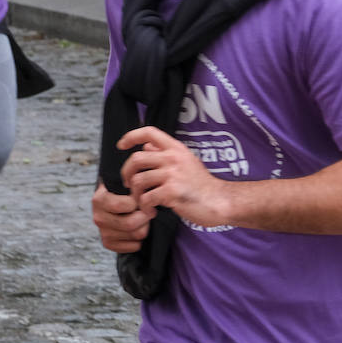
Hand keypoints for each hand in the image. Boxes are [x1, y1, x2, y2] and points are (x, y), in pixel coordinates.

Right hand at [92, 185, 152, 253]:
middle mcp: (98, 217)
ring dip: (145, 227)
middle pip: (130, 224)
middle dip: (145, 217)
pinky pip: (134, 246)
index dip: (140, 202)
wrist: (111, 202)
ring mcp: (103, 232)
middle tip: (150, 212)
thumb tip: (147, 192)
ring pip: (134, 235)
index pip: (126, 205)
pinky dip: (140, 239)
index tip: (144, 199)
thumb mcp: (123, 184)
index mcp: (99, 200)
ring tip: (144, 220)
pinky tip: (137, 230)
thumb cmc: (121, 192)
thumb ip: (133, 187)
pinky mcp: (108, 243)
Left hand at [118, 126, 232, 227]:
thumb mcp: (186, 161)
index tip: (121, 145)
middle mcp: (173, 158)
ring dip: (136, 195)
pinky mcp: (172, 192)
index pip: (149, 131)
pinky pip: (146, 198)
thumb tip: (146, 145)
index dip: (131, 136)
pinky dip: (145, 207)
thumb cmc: (202, 185)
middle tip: (129, 185)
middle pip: (136, 159)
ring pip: (138, 181)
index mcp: (176, 148)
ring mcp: (172, 174)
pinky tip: (152, 211)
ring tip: (143, 203)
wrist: (220, 201)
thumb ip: (165, 153)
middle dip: (126, 173)